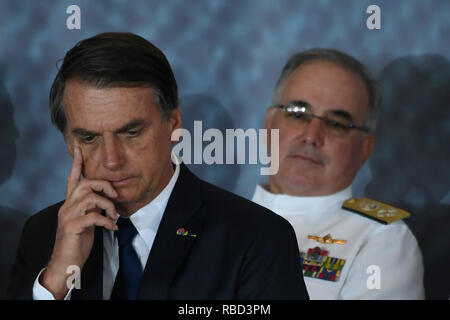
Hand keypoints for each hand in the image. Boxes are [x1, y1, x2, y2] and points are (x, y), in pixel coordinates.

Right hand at [42, 147, 118, 298]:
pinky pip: (94, 216)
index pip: (72, 179)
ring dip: (108, 206)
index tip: (79, 149)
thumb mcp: (86, 221)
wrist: (66, 263)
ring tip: (114, 216)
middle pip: (85, 184)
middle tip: (115, 196)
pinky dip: (107, 221)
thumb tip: (106, 201)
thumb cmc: (77, 241)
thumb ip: (92, 208)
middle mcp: (67, 206)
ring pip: (91, 198)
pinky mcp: (73, 227)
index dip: (76, 164)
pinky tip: (112, 228)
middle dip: (104, 186)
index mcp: (71, 203)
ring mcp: (69, 216)